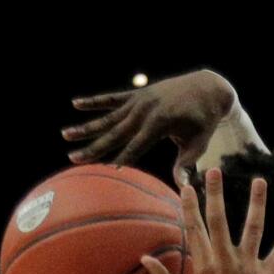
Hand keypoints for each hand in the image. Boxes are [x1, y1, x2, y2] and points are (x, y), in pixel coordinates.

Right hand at [61, 71, 236, 186]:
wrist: (207, 87)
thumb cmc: (204, 121)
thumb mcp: (198, 143)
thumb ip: (186, 163)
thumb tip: (182, 186)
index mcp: (160, 123)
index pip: (136, 146)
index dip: (120, 158)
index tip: (103, 170)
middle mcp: (145, 110)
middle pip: (115, 133)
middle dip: (94, 147)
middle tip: (73, 158)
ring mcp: (139, 101)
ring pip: (108, 117)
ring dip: (87, 126)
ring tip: (65, 134)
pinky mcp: (137, 95)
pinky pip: (112, 99)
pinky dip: (94, 102)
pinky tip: (75, 103)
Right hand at [141, 169, 273, 273]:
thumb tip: (145, 259)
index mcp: (203, 266)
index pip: (194, 228)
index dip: (189, 205)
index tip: (186, 185)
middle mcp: (226, 262)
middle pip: (219, 219)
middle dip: (216, 193)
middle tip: (215, 170)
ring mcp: (248, 268)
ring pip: (253, 228)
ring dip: (257, 203)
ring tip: (260, 181)